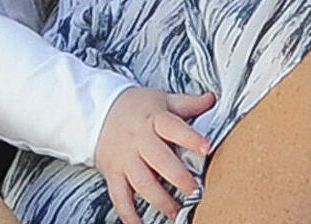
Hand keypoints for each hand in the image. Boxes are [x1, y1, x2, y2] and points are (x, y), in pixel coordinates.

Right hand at [94, 88, 216, 223]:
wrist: (98, 111)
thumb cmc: (137, 107)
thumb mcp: (162, 99)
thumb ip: (188, 103)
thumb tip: (211, 99)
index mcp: (153, 119)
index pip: (173, 127)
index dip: (190, 137)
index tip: (206, 148)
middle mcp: (138, 140)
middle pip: (158, 159)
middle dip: (178, 176)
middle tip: (194, 189)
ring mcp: (124, 158)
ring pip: (141, 182)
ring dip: (160, 199)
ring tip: (177, 211)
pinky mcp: (113, 173)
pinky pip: (119, 196)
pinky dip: (129, 214)